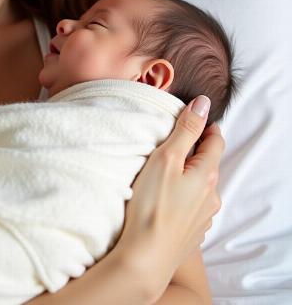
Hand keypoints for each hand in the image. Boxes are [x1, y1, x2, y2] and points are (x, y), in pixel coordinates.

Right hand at [115, 95, 223, 299]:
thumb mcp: (166, 158)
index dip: (207, 127)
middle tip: (174, 142)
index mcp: (207, 175)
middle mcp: (211, 196)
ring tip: (164, 171)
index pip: (215, 142)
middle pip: (208, 164)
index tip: (195, 118)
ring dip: (187, 175)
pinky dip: (181, 196)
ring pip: (199, 187)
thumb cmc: (151, 205)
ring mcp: (203, 217)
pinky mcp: (190, 232)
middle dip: (195, 151)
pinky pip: (191, 206)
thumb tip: (203, 103)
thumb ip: (186, 130)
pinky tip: (163, 199)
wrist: (145, 258)